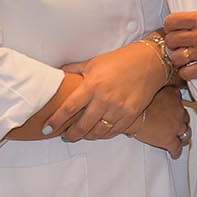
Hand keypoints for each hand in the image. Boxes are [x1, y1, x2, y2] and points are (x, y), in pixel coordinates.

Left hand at [50, 41, 164, 141]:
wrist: (149, 63)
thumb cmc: (120, 60)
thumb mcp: (94, 62)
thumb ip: (74, 70)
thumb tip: (57, 73)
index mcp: (93, 85)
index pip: (69, 107)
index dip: (56, 120)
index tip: (47, 128)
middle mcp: (105, 99)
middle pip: (82, 125)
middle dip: (70, 134)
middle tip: (65, 136)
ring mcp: (119, 109)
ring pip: (97, 132)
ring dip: (87, 136)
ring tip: (81, 134)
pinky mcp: (131, 115)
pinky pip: (113, 131)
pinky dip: (103, 134)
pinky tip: (98, 132)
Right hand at [129, 87, 191, 158]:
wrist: (132, 116)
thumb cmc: (136, 104)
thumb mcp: (149, 92)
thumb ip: (156, 94)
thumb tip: (151, 98)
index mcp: (173, 96)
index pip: (179, 100)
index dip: (176, 105)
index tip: (173, 107)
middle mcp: (178, 110)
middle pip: (185, 117)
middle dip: (180, 121)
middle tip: (175, 124)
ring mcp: (176, 126)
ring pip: (185, 133)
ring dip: (182, 136)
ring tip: (178, 139)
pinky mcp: (170, 140)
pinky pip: (177, 148)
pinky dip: (176, 152)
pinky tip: (174, 154)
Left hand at [163, 0, 196, 79]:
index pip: (170, 21)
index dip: (170, 24)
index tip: (176, 26)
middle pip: (170, 40)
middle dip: (173, 40)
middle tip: (181, 40)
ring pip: (176, 58)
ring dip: (178, 56)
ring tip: (186, 55)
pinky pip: (188, 74)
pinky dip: (186, 72)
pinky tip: (192, 67)